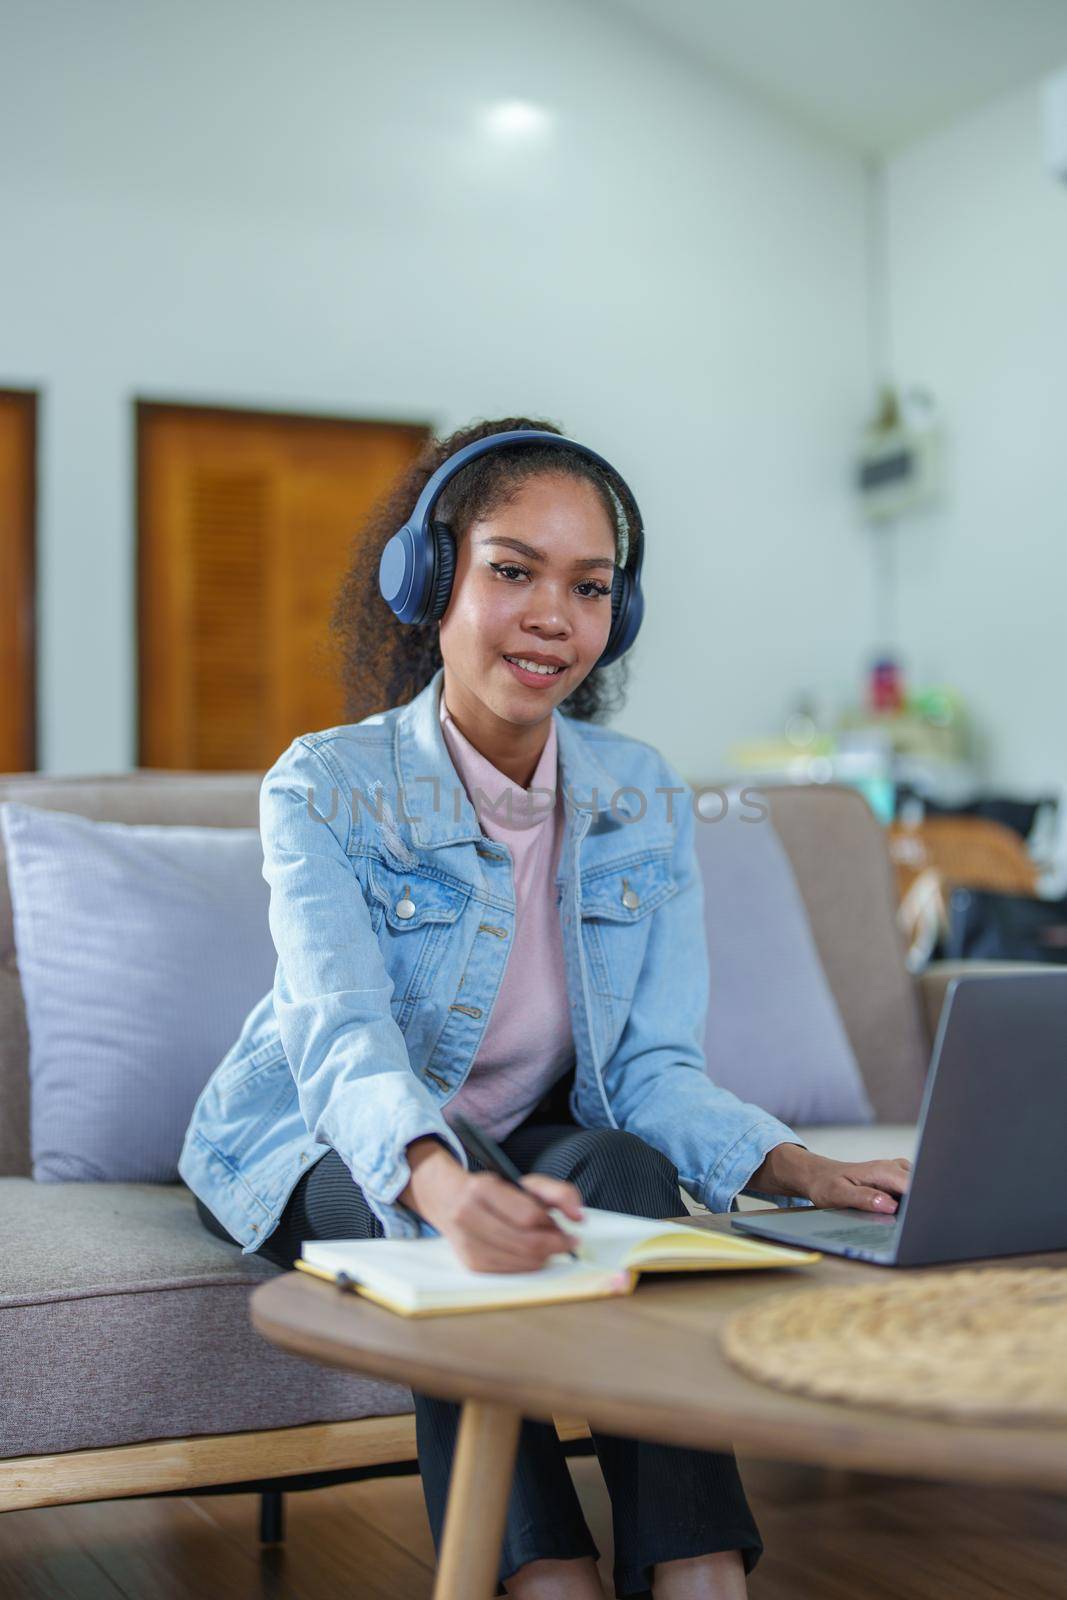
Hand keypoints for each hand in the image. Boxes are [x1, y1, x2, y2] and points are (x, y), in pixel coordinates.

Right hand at [399, 1137, 584, 1271]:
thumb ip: (559, 1192)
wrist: (448, 1198)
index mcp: (483, 1190)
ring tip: (550, 1247)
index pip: (528, 1216)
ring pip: (520, 1261)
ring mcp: (467, 1243)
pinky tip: (532, 1255)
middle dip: (555, 1246)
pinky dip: (528, 1265)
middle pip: (526, 1243)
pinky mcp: (470, 1263)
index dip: (554, 1225)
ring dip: (544, 1257)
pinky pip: (510, 1272)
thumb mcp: (525, 1182)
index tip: (570, 1228)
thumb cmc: (494, 1190)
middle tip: (567, 1243)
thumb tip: (580, 1217)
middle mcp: (469, 1216)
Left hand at [748, 1142, 911, 1213]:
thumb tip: (889, 1205)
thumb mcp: (839, 1194)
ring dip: (916, 1204)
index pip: (913, 1186)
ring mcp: (897, 1172)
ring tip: (902, 1218)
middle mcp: (894, 1168)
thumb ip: (863, 1198)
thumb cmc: (826, 1184)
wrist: (820, 1176)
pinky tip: (899, 1213)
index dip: (919, 1203)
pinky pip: (913, 1191)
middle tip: (909, 1224)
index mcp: (883, 1170)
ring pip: (919, 1189)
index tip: (917, 1218)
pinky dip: (911, 1203)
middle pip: (921, 1187)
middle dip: (920, 1205)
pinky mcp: (897, 1180)